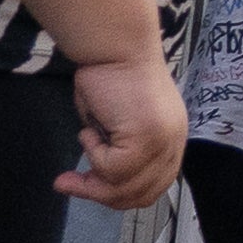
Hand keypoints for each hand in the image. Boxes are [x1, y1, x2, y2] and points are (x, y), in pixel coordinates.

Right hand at [65, 51, 187, 210]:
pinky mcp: (146, 139)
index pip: (155, 186)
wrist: (115, 46)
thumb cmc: (111, 75)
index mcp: (172, 137)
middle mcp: (173, 141)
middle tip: (70, 183)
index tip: (90, 189)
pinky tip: (89, 128)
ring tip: (84, 140)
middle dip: (101, 195)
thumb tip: (100, 182)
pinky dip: (92, 153)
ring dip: (94, 172)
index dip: (121, 195)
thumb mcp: (119, 123)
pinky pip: (110, 169)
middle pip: (141, 194)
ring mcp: (163, 141)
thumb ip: (121, 152)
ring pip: (123, 187)